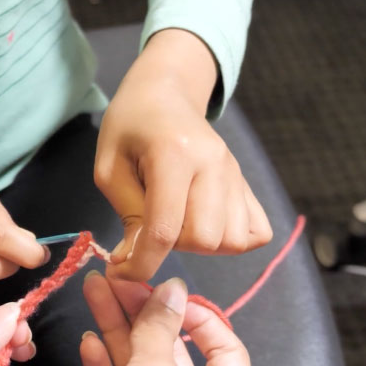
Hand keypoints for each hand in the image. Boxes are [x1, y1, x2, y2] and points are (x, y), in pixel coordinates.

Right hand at [0, 276, 252, 365]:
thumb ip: (162, 329)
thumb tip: (173, 289)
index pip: (228, 356)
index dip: (202, 317)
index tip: (172, 291)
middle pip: (177, 357)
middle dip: (147, 315)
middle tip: (121, 279)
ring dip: (118, 329)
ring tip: (95, 290)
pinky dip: (103, 362)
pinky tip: (89, 338)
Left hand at [95, 29, 271, 280]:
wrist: (166, 93)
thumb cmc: (130, 128)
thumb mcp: (110, 168)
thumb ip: (127, 215)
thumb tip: (133, 263)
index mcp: (174, 155)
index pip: (165, 229)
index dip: (142, 264)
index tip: (122, 272)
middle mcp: (214, 164)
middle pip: (205, 239)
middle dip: (173, 247)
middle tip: (152, 228)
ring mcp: (236, 173)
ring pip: (232, 241)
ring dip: (200, 245)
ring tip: (178, 223)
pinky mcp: (247, 183)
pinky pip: (255, 233)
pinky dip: (232, 241)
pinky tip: (205, 225)